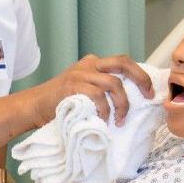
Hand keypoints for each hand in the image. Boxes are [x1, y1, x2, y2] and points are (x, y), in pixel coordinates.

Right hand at [25, 54, 153, 127]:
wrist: (34, 106)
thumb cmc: (62, 103)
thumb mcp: (85, 89)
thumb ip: (102, 88)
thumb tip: (132, 99)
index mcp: (93, 63)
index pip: (123, 62)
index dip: (140, 75)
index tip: (149, 92)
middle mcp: (88, 64)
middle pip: (123, 63)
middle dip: (141, 78)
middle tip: (147, 96)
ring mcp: (80, 73)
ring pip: (113, 83)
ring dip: (122, 104)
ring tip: (120, 120)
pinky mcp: (72, 86)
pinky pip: (97, 96)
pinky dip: (104, 110)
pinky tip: (103, 120)